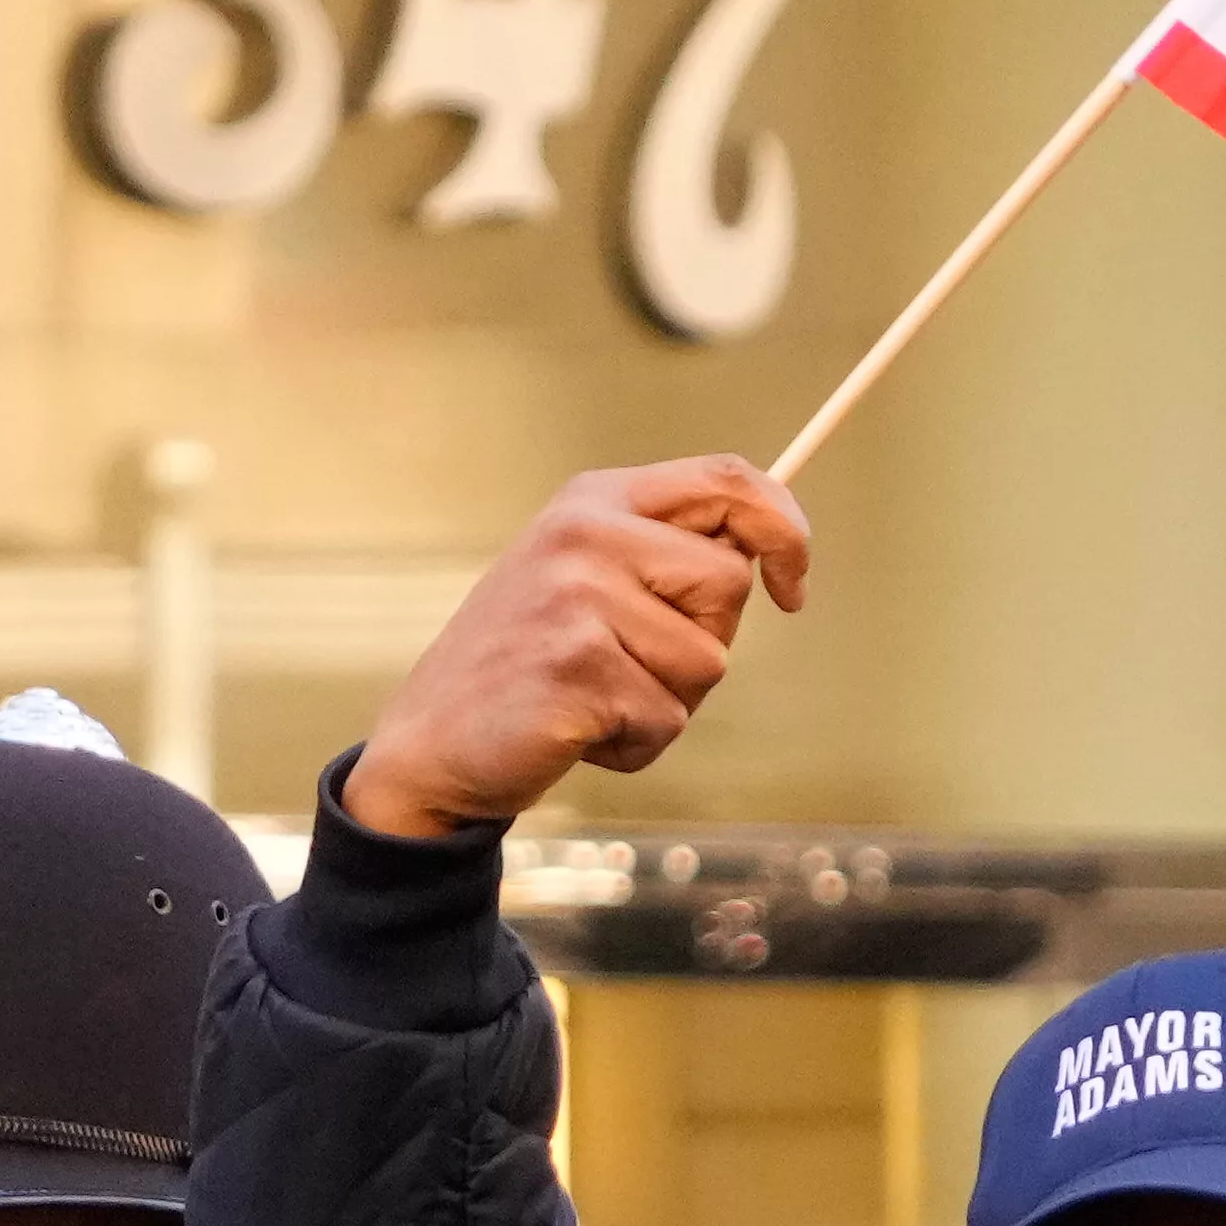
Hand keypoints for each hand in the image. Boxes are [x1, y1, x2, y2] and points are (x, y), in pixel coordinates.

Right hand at [344, 459, 811, 840]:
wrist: (432, 743)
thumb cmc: (526, 667)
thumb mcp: (586, 581)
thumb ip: (664, 555)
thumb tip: (772, 551)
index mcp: (594, 500)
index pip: (728, 480)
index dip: (784, 528)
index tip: (792, 588)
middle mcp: (585, 533)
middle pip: (729, 582)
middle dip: (702, 642)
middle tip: (626, 664)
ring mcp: (579, 597)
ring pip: (707, 662)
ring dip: (666, 703)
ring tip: (594, 700)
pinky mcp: (579, 666)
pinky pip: (668, 719)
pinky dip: (635, 745)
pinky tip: (577, 733)